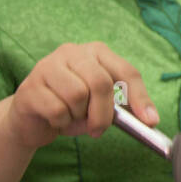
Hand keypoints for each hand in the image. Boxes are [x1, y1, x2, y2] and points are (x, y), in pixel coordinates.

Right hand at [4, 42, 155, 149]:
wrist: (30, 121)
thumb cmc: (70, 110)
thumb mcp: (99, 106)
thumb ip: (120, 107)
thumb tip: (148, 119)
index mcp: (95, 52)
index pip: (125, 71)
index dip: (140, 97)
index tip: (150, 121)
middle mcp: (72, 52)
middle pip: (101, 82)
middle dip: (104, 113)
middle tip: (99, 129)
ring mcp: (48, 65)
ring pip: (77, 95)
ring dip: (78, 116)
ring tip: (70, 117)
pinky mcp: (30, 85)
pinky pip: (56, 109)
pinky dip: (60, 122)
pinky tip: (54, 119)